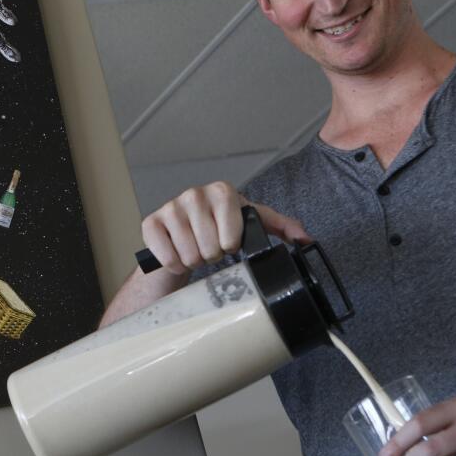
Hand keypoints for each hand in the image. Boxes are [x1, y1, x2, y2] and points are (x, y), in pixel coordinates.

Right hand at [140, 181, 310, 274]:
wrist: (181, 241)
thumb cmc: (218, 231)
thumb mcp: (251, 226)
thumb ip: (281, 227)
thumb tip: (306, 239)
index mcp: (223, 191)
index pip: (232, 232)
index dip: (230, 245)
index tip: (228, 244)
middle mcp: (194, 193)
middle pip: (210, 247)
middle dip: (211, 256)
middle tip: (209, 249)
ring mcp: (170, 207)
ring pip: (189, 254)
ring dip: (193, 261)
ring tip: (194, 251)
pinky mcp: (150, 223)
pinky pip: (166, 256)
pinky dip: (173, 263)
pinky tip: (176, 256)